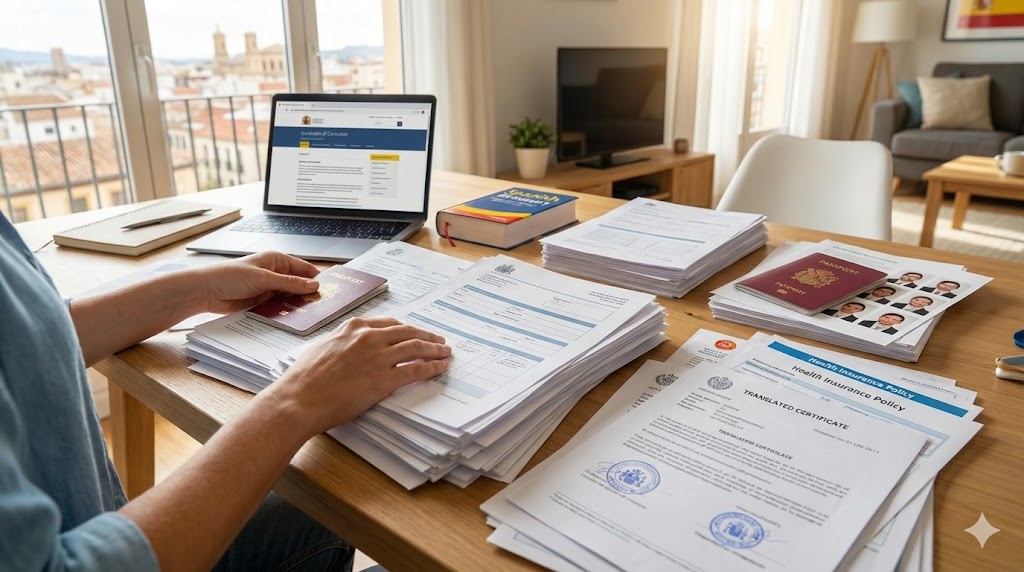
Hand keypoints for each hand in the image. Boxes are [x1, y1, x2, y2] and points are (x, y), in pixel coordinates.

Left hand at [193, 251, 320, 313]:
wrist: (206, 291)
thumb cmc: (230, 276)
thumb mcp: (264, 278)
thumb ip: (290, 283)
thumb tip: (313, 285)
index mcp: (277, 260)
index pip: (304, 269)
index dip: (316, 278)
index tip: (330, 290)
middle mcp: (274, 273)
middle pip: (298, 284)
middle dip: (308, 294)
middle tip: (322, 306)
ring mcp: (268, 288)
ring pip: (290, 297)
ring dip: (296, 304)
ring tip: (310, 314)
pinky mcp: (262, 301)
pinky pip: (279, 307)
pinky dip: (285, 311)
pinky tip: (293, 318)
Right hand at [266, 317, 450, 435]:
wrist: (297, 399)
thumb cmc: (303, 379)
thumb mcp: (322, 348)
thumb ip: (342, 343)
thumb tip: (350, 347)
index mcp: (353, 328)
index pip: (389, 324)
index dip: (407, 329)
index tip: (416, 332)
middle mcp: (368, 338)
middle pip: (407, 332)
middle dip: (427, 335)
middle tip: (439, 341)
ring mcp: (377, 358)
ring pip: (416, 347)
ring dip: (435, 349)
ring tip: (445, 352)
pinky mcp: (383, 380)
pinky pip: (416, 370)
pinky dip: (432, 367)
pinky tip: (440, 368)